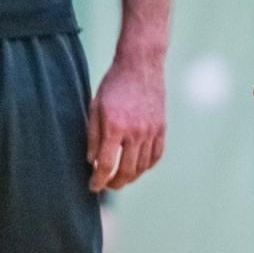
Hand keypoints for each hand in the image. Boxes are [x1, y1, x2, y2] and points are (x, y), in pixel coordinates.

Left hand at [88, 51, 164, 190]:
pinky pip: (156, 155)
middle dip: (115, 183)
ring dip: (131, 177)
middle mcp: (135, 132)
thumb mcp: (96, 107)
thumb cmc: (113, 85)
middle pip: (126, 171)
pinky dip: (146, 166)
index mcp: (115, 127)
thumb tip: (92, 161)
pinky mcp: (161, 128)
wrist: (140, 65)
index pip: (106, 164)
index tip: (93, 186)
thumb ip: (93, 136)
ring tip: (120, 178)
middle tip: (106, 185)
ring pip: (143, 167)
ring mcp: (151, 131)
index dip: (98, 180)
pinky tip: (138, 167)